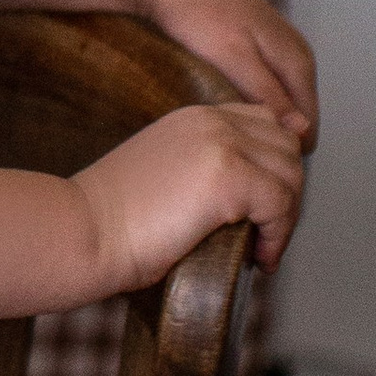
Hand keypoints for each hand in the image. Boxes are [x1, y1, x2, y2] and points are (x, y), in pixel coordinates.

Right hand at [71, 98, 306, 290]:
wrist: (84, 231)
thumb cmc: (114, 220)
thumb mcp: (166, 176)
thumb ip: (207, 168)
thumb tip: (252, 195)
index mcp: (195, 117)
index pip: (265, 123)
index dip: (273, 166)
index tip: (262, 206)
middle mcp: (212, 121)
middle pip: (287, 146)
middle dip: (287, 192)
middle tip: (266, 232)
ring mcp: (221, 145)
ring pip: (292, 174)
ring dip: (285, 217)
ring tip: (262, 247)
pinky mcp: (229, 177)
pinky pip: (281, 204)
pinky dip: (278, 236)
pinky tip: (257, 258)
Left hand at [137, 0, 318, 148]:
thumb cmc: (199, 13)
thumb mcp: (233, 57)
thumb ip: (268, 93)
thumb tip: (301, 131)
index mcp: (299, 62)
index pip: (308, 131)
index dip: (282, 154)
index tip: (249, 169)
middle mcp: (297, 57)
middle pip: (296, 121)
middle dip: (270, 142)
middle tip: (231, 157)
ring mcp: (278, 52)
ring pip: (278, 106)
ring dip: (257, 126)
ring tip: (223, 140)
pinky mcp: (257, 49)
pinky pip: (262, 91)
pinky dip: (246, 107)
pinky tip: (220, 114)